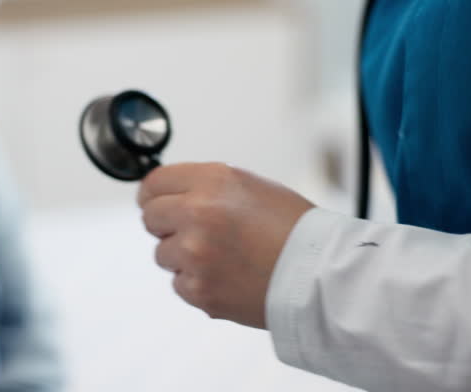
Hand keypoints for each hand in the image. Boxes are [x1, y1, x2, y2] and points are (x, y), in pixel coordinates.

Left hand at [137, 162, 314, 328]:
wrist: (320, 275)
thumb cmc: (294, 230)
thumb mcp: (251, 187)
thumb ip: (207, 187)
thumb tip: (172, 194)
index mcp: (213, 181)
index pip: (153, 183)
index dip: (155, 194)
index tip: (158, 202)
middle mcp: (198, 212)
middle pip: (150, 217)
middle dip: (167, 225)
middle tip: (193, 233)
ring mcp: (195, 253)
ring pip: (162, 254)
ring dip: (183, 257)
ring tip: (222, 257)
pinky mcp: (198, 289)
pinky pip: (179, 284)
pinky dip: (197, 283)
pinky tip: (227, 277)